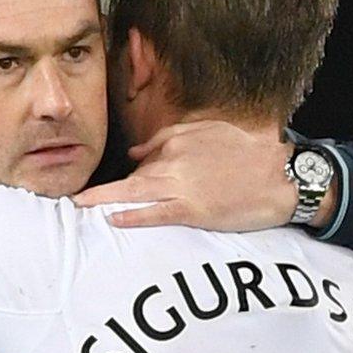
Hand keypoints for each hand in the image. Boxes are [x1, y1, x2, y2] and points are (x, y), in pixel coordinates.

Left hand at [74, 120, 304, 231]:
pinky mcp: (195, 210)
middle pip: (128, 177)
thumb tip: (136, 153)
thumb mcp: (207, 133)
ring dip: (105, 200)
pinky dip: (134, 216)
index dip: (119, 177)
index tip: (100, 188)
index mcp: (177, 143)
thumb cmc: (248, 153)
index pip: (140, 161)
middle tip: (71, 198)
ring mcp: (183, 187)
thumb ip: (168, 139)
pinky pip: (157, 214)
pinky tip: (114, 220)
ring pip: (135, 193)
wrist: (280, 176)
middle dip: (98, 189)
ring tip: (80, 208)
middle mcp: (174, 163)